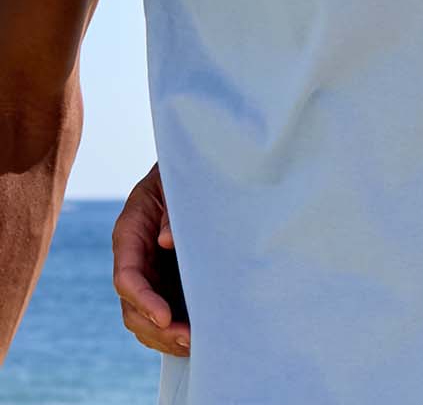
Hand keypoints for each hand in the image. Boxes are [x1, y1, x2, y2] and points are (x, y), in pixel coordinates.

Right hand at [112, 162, 187, 356]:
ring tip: (196, 347)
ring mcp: (148, 274)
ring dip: (165, 337)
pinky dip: (174, 331)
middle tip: (189, 340)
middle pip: (132, 306)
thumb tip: (169, 240)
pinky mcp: (165, 281)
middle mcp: (134, 260)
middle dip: (157, 328)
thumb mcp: (173, 185)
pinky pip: (161, 314)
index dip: (144, 300)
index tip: (166, 317)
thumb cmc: (180, 177)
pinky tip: (198, 340)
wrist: (189, 173)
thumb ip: (172, 211)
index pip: (127, 277)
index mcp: (130, 235)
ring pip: (143, 317)